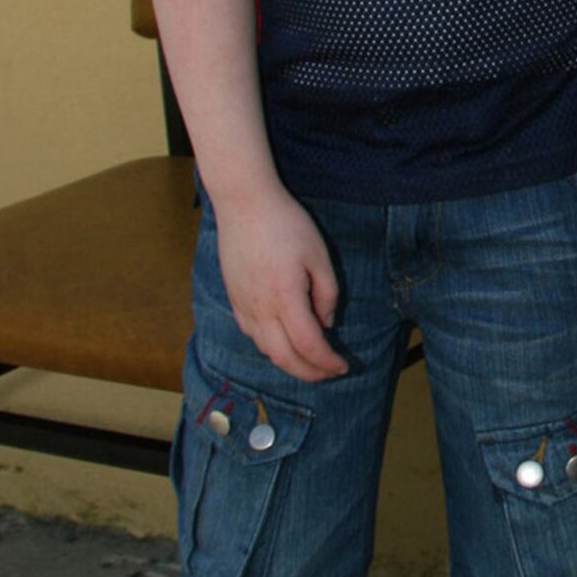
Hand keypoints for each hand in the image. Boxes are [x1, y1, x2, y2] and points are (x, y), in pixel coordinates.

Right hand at [212, 185, 346, 383]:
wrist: (244, 202)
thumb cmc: (286, 223)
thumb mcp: (319, 255)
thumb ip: (327, 294)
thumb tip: (326, 324)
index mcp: (285, 297)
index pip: (308, 345)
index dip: (327, 362)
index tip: (343, 366)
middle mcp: (260, 308)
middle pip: (284, 358)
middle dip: (309, 373)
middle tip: (329, 373)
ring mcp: (243, 305)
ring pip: (265, 349)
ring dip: (289, 363)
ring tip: (310, 362)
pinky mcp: (234, 298)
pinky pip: (251, 334)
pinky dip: (270, 347)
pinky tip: (283, 342)